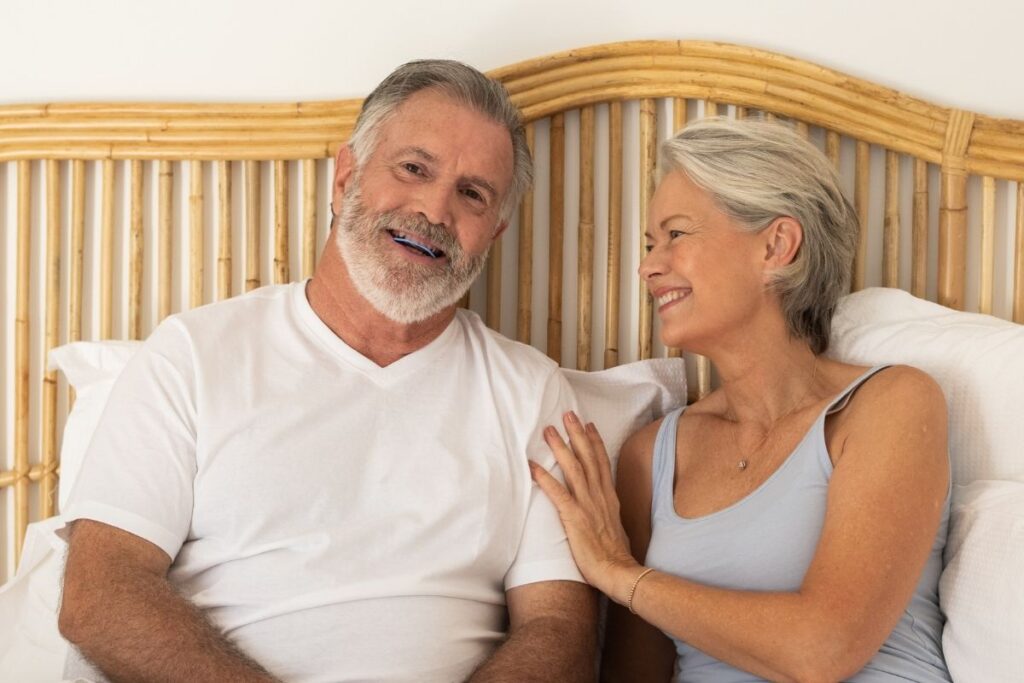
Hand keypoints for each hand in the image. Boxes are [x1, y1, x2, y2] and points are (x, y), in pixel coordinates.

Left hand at [530, 412, 641, 601]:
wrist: (619, 573)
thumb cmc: (615, 557)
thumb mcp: (615, 528)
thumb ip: (606, 513)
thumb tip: (600, 510)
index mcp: (609, 498)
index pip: (602, 463)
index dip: (594, 442)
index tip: (588, 424)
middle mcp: (599, 496)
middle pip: (588, 458)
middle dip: (577, 434)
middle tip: (567, 413)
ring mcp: (588, 505)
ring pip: (573, 469)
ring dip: (560, 448)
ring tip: (548, 431)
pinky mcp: (575, 518)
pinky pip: (557, 493)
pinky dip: (545, 478)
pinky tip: (532, 467)